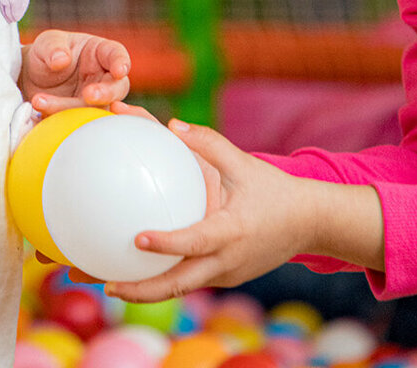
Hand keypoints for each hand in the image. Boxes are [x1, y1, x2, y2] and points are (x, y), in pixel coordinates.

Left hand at [20, 30, 130, 113]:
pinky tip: (41, 115)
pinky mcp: (84, 118)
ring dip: (72, 110)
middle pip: (116, 88)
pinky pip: (81, 125)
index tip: (119, 70)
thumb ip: (53, 47)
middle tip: (87, 95)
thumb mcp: (46, 43)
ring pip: (96, 110)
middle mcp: (103, 78)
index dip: (121, 62)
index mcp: (100, 52)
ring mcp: (96, 101)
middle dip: (105, 94)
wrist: (31, 78)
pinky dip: (63, 124)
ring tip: (40, 103)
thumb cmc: (46, 53)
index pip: (116, 54)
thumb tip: (61, 59)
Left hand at [101, 112, 382, 301]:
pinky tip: (133, 274)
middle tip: (106, 284)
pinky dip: (161, 282)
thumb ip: (207, 142)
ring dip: (145, 292)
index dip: (166, 243)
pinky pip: (189, 282)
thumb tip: (171, 124)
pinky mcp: (223, 276)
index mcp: (232, 231)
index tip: (137, 238)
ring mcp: (225, 274)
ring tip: (107, 285)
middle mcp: (227, 260)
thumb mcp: (243, 162)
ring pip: (180, 289)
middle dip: (142, 290)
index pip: (195, 241)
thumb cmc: (273, 189)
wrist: (310, 223)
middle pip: (180, 284)